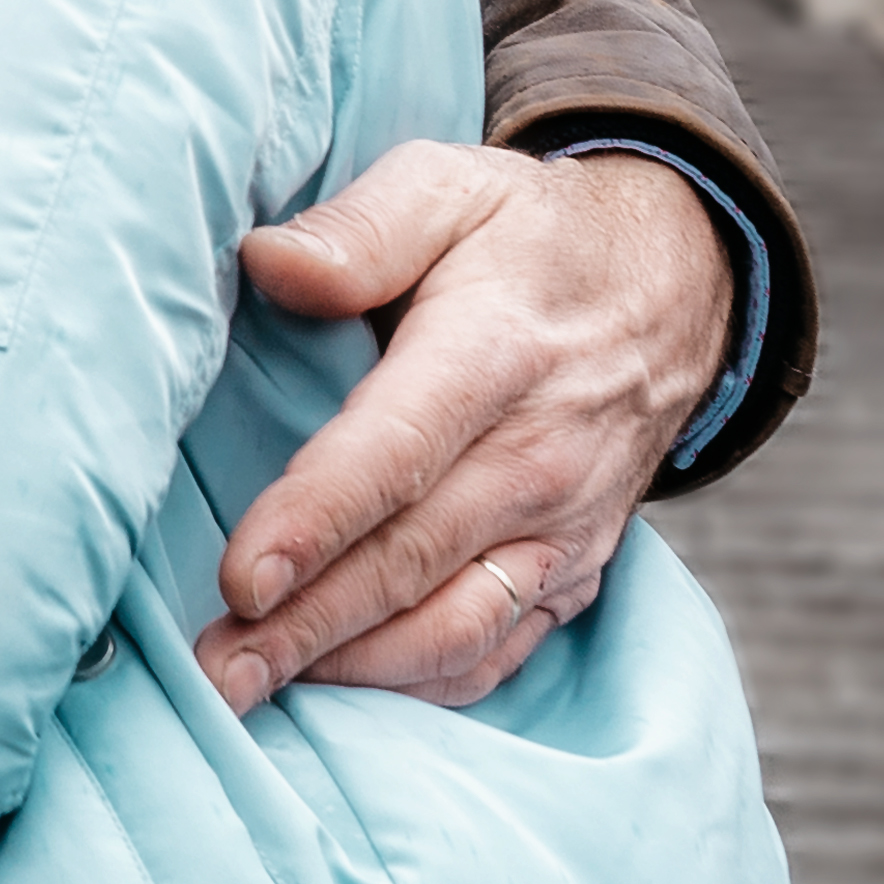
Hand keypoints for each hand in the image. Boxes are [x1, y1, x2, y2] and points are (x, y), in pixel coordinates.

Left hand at [194, 142, 733, 714]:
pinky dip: (422, 685)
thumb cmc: (524, 235)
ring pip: (453, 625)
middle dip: (305, 626)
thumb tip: (266, 262)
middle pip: (409, 560)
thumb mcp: (447, 185)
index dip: (316, 521)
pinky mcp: (574, 572)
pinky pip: (497, 649)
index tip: (240, 579)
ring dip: (352, 671)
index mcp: (493, 356)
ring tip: (250, 698)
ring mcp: (565, 527)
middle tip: (213, 676)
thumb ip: (359, 228)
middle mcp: (537, 458)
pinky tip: (342, 697)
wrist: (671, 286)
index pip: (395, 454)